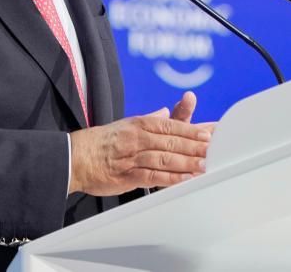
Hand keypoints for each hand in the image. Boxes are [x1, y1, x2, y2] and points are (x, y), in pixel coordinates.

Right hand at [69, 106, 211, 195]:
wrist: (75, 157)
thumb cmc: (102, 141)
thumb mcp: (128, 124)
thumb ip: (151, 119)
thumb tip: (166, 111)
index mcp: (141, 124)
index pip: (172, 124)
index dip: (193, 129)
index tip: (212, 132)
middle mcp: (139, 137)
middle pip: (173, 140)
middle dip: (196, 145)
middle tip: (215, 149)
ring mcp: (133, 156)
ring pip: (165, 157)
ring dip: (187, 162)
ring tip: (205, 165)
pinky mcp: (127, 175)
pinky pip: (153, 176)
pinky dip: (170, 178)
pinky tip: (184, 180)